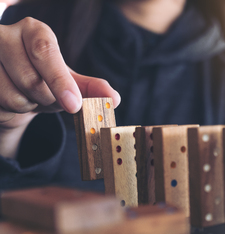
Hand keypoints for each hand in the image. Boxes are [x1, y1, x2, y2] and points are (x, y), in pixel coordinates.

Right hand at [0, 17, 120, 129]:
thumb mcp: (68, 82)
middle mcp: (3, 35)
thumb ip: (91, 89)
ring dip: (27, 107)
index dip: (60, 81)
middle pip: (32, 81)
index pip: (45, 51)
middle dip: (47, 100)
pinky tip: (9, 100)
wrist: (9, 89)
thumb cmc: (42, 79)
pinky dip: (10, 111)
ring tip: (26, 96)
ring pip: (14, 97)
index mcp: (33, 31)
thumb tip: (113, 98)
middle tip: (47, 97)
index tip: (74, 105)